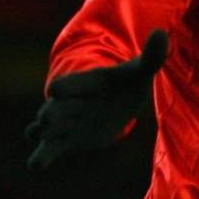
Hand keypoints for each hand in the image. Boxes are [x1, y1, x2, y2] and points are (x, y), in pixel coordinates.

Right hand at [25, 29, 168, 169]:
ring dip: (42, 132)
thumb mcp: (138, 71)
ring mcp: (63, 122)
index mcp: (87, 83)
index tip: (56, 90)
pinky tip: (36, 165)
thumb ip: (151, 57)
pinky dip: (41, 157)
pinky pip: (48, 150)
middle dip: (52, 113)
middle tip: (47, 118)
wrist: (112, 102)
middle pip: (54, 108)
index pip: (74, 83)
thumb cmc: (123, 84)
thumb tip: (162, 34)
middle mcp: (70, 102)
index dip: (68, 86)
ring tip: (39, 134)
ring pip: (44, 128)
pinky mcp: (63, 141)